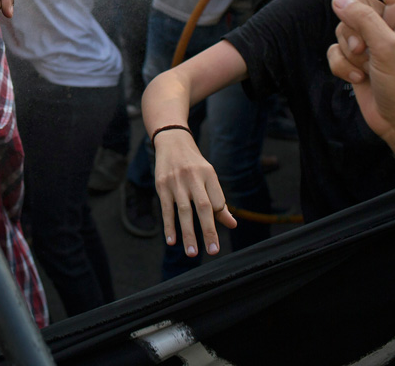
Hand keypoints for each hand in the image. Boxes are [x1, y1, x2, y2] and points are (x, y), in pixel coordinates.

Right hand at [152, 129, 235, 256]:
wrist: (171, 141)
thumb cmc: (193, 165)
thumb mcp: (208, 177)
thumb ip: (219, 201)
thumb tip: (232, 224)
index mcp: (208, 174)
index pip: (217, 201)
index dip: (219, 217)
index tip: (217, 234)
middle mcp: (193, 177)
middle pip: (203, 207)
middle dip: (208, 230)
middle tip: (213, 251)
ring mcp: (176, 181)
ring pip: (184, 210)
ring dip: (188, 233)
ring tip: (191, 253)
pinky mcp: (162, 185)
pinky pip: (166, 209)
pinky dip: (169, 226)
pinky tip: (172, 240)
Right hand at [326, 0, 394, 145]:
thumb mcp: (389, 49)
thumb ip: (364, 20)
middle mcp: (388, 25)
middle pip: (355, 5)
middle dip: (352, 26)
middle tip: (363, 48)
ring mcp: (371, 43)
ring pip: (341, 27)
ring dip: (346, 49)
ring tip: (362, 67)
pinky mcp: (356, 60)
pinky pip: (335, 50)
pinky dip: (341, 65)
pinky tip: (356, 79)